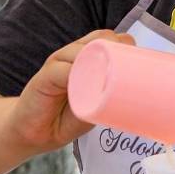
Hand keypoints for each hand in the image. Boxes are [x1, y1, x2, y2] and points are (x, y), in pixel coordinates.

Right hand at [4, 30, 134, 154]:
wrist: (34, 134)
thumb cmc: (66, 118)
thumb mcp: (94, 107)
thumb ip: (108, 97)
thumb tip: (138, 97)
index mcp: (85, 59)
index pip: (107, 39)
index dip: (124, 45)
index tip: (140, 58)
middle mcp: (71, 56)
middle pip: (98, 39)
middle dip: (116, 47)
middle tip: (129, 65)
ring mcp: (57, 64)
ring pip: (82, 50)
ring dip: (98, 59)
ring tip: (111, 75)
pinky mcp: (44, 77)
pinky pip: (61, 69)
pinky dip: (75, 72)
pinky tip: (85, 81)